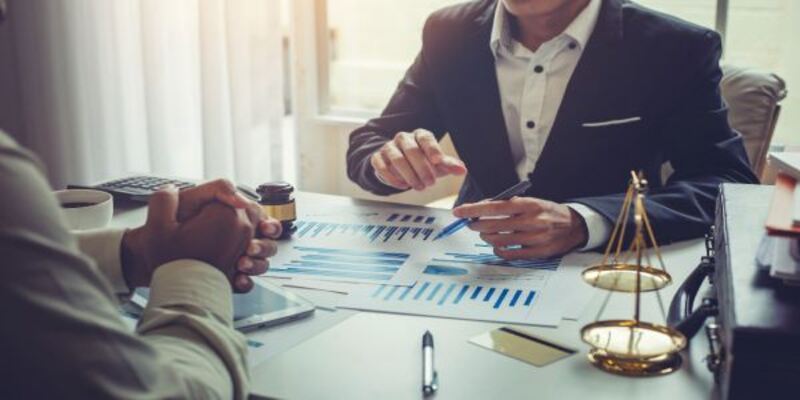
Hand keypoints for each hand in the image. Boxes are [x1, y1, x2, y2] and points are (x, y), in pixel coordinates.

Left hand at [170, 179, 282, 291]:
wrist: (148, 251)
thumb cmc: (169, 223)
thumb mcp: (191, 197)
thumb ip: (218, 189)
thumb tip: (242, 201)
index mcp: (231, 218)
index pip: (262, 221)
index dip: (269, 224)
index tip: (264, 229)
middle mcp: (236, 239)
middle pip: (268, 244)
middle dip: (265, 246)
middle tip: (250, 249)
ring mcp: (233, 259)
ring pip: (261, 264)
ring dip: (257, 264)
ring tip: (241, 265)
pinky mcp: (225, 277)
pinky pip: (245, 283)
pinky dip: (245, 283)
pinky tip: (237, 280)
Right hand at [370, 129, 466, 190]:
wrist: (398, 165)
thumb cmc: (421, 161)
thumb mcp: (436, 163)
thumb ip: (449, 165)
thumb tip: (462, 170)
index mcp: (420, 135)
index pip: (426, 138)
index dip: (432, 149)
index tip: (438, 161)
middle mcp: (403, 138)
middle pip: (412, 150)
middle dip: (422, 169)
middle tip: (430, 183)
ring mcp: (389, 147)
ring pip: (397, 159)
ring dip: (409, 175)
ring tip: (419, 187)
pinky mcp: (377, 158)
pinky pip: (382, 167)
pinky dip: (393, 178)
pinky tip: (403, 186)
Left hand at [453, 197, 587, 259]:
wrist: (574, 226)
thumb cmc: (547, 212)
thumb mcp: (530, 202)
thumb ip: (509, 205)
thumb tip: (482, 208)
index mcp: (529, 204)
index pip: (495, 206)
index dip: (474, 209)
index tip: (460, 212)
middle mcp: (532, 221)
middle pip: (493, 225)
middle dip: (477, 225)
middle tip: (472, 224)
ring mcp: (535, 238)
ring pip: (499, 241)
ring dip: (487, 237)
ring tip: (486, 233)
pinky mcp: (537, 252)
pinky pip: (510, 254)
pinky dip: (498, 250)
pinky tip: (497, 246)